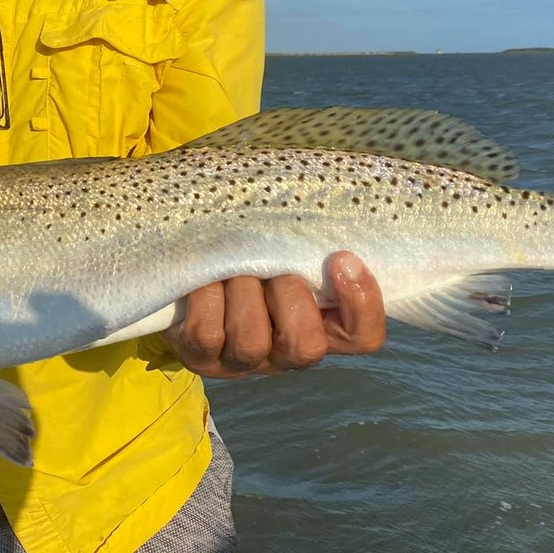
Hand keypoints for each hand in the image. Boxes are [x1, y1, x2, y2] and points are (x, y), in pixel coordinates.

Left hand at [160, 251, 384, 377]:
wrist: (191, 258)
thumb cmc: (249, 241)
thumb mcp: (284, 236)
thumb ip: (309, 231)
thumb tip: (324, 193)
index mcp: (320, 322)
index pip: (363, 336)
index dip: (361, 305)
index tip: (341, 257)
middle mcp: (285, 351)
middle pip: (307, 346)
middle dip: (287, 295)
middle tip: (271, 267)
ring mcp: (242, 360)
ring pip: (252, 341)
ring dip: (242, 293)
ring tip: (231, 269)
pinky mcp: (201, 357)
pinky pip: (207, 334)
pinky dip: (205, 298)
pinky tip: (203, 279)